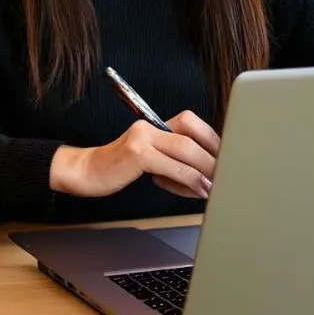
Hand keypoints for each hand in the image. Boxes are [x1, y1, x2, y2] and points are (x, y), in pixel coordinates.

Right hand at [49, 111, 219, 200]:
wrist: (86, 172)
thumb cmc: (119, 169)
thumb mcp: (150, 160)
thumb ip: (173, 159)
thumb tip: (208, 172)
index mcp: (155, 125)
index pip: (192, 124)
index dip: (213, 140)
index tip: (227, 158)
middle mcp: (149, 126)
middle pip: (192, 135)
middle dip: (214, 156)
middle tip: (227, 174)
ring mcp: (142, 137)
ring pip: (186, 150)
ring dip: (206, 171)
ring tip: (215, 187)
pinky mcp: (137, 154)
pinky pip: (173, 166)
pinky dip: (190, 179)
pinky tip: (198, 190)